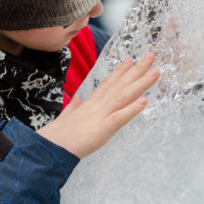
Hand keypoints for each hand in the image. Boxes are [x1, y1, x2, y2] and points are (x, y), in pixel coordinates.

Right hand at [38, 52, 158, 158]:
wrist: (47, 148)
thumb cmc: (56, 136)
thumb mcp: (66, 117)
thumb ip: (74, 107)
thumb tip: (78, 99)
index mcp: (89, 104)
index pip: (108, 84)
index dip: (120, 71)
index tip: (130, 60)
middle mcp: (97, 106)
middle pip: (120, 85)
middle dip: (137, 70)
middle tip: (151, 55)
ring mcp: (99, 117)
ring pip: (123, 96)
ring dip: (140, 84)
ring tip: (156, 72)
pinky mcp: (101, 131)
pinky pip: (118, 119)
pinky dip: (131, 110)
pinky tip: (145, 102)